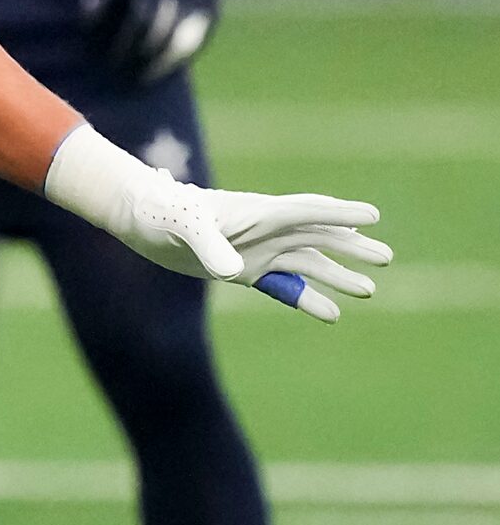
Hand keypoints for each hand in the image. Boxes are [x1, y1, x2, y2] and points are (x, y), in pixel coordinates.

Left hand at [46, 125, 389, 322]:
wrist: (140, 218)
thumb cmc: (162, 211)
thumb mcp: (185, 227)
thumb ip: (211, 245)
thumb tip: (233, 271)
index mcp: (258, 212)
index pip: (308, 210)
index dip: (340, 212)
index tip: (373, 215)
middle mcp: (264, 231)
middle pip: (318, 237)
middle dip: (351, 246)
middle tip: (386, 257)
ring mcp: (257, 250)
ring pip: (308, 262)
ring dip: (337, 275)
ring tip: (370, 289)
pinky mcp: (244, 270)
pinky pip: (285, 285)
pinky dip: (308, 298)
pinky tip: (333, 314)